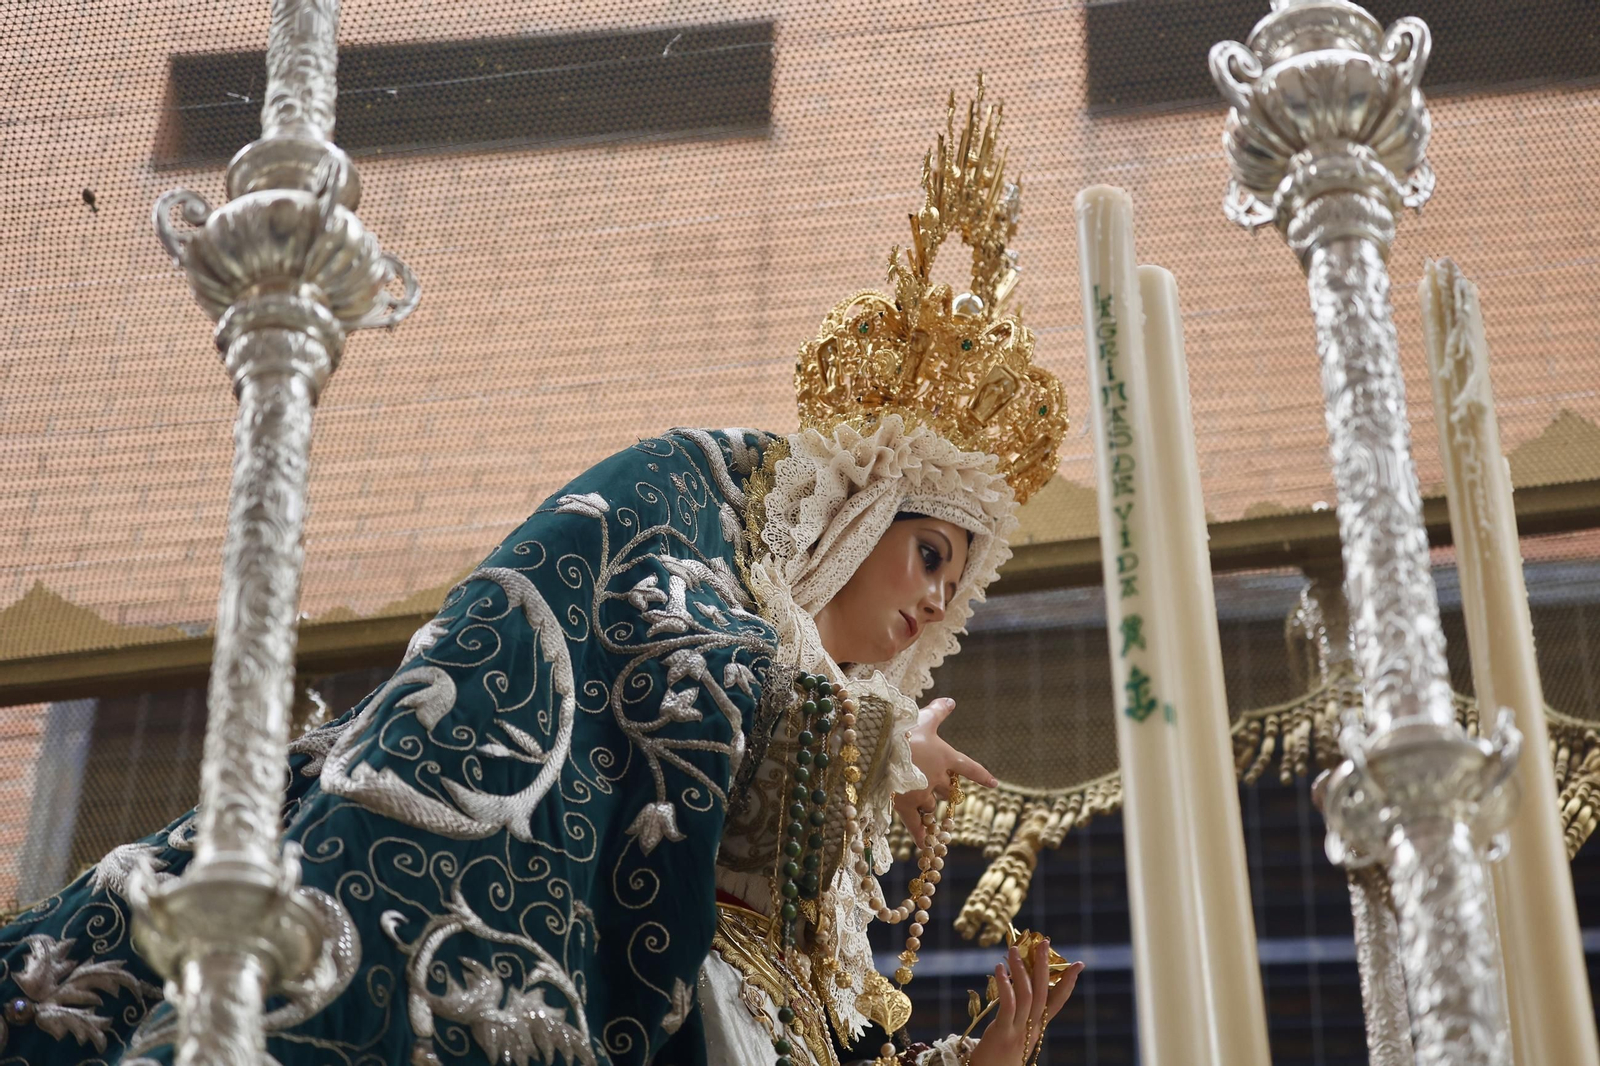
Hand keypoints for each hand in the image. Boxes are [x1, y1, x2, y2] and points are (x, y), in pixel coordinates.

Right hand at [893, 698, 997, 844]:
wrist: (882, 750)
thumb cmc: (903, 730)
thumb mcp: (923, 718)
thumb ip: (938, 711)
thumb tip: (951, 700)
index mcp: (946, 757)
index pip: (970, 768)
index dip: (981, 776)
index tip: (994, 784)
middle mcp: (939, 778)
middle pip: (948, 790)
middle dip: (944, 790)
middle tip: (936, 788)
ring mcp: (924, 794)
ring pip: (931, 805)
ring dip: (927, 806)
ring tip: (916, 804)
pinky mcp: (907, 806)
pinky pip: (917, 826)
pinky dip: (921, 837)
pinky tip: (925, 847)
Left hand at [968, 941, 1083, 1065]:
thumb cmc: (1000, 1057)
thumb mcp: (1016, 1036)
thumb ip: (1020, 1017)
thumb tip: (1017, 990)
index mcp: (1038, 1028)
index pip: (1057, 1002)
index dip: (1068, 983)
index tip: (1078, 964)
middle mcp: (1033, 1028)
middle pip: (1044, 992)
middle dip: (1045, 966)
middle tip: (1044, 942)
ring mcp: (1019, 1031)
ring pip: (1027, 995)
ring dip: (1021, 969)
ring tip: (1014, 950)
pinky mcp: (1003, 1033)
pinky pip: (1008, 1005)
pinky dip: (1005, 985)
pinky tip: (999, 969)